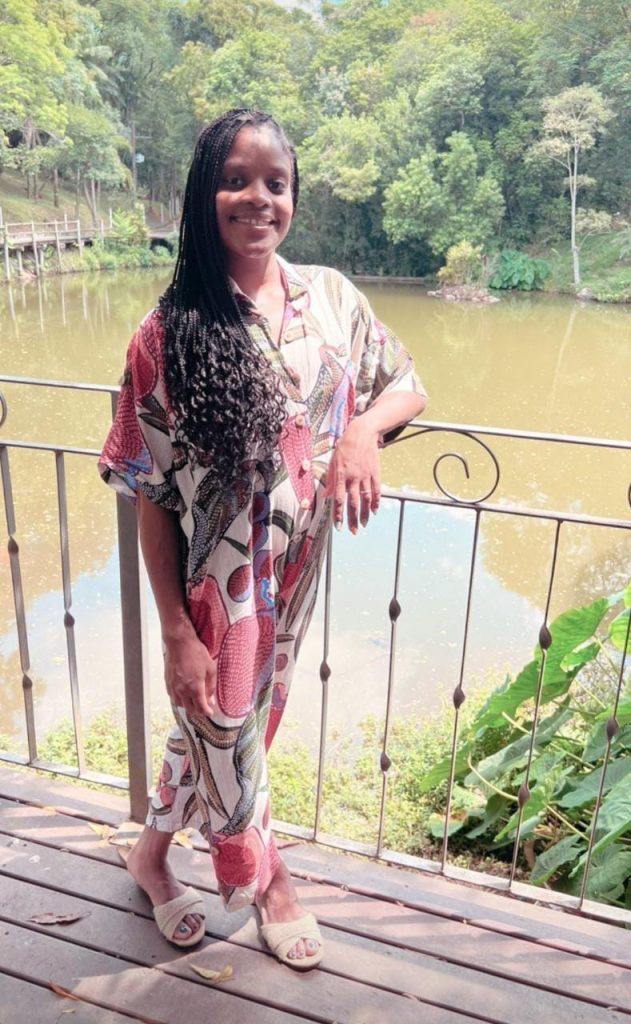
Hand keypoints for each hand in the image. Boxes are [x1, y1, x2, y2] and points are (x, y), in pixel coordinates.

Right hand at [163, 625, 216, 717]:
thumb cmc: (196, 653)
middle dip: (198, 710)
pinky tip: (184, 693)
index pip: (201, 708)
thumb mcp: (211, 668)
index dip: (207, 712)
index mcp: (195, 687)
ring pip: (180, 704)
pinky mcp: (167, 682)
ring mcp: (173, 687)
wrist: (179, 643)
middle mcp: (182, 690)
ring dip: (187, 705)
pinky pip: (172, 696)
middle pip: (190, 709)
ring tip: (193, 700)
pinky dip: (179, 698)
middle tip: (204, 706)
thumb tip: (211, 698)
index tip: (210, 712)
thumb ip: (211, 686)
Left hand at [325, 418, 380, 532]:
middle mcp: (353, 478)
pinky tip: (375, 511)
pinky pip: (376, 490)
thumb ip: (330, 480)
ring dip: (365, 514)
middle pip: (353, 503)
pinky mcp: (375, 473)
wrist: (362, 433)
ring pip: (365, 499)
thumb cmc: (345, 446)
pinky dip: (376, 502)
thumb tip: (326, 495)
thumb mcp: (333, 461)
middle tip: (353, 531)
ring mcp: (365, 476)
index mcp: (341, 475)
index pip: (338, 500)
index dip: (338, 514)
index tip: (338, 526)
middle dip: (352, 519)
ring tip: (363, 525)